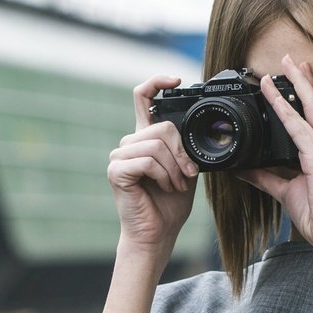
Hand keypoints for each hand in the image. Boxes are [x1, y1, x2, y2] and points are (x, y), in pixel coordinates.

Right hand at [108, 75, 198, 256]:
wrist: (159, 233)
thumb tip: (196, 130)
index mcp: (144, 138)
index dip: (157, 82)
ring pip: (156, 144)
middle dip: (182, 152)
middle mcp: (129, 143)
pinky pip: (148, 161)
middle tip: (188, 174)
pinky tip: (164, 187)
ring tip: (176, 184)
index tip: (176, 80)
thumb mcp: (185, 168)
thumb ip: (184, 147)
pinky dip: (163, 175)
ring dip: (175, 168)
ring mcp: (119, 156)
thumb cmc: (170, 204)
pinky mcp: (116, 170)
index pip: (143, 97)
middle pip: (161, 126)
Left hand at [236, 55, 312, 255]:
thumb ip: (265, 178)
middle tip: (291, 58)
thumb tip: (244, 169)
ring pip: (307, 110)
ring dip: (294, 86)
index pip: (310, 117)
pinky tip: (275, 97)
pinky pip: (298, 129)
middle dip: (302, 80)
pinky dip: (285, 112)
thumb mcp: (284, 192)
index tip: (293, 76)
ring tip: (284, 65)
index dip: (302, 95)